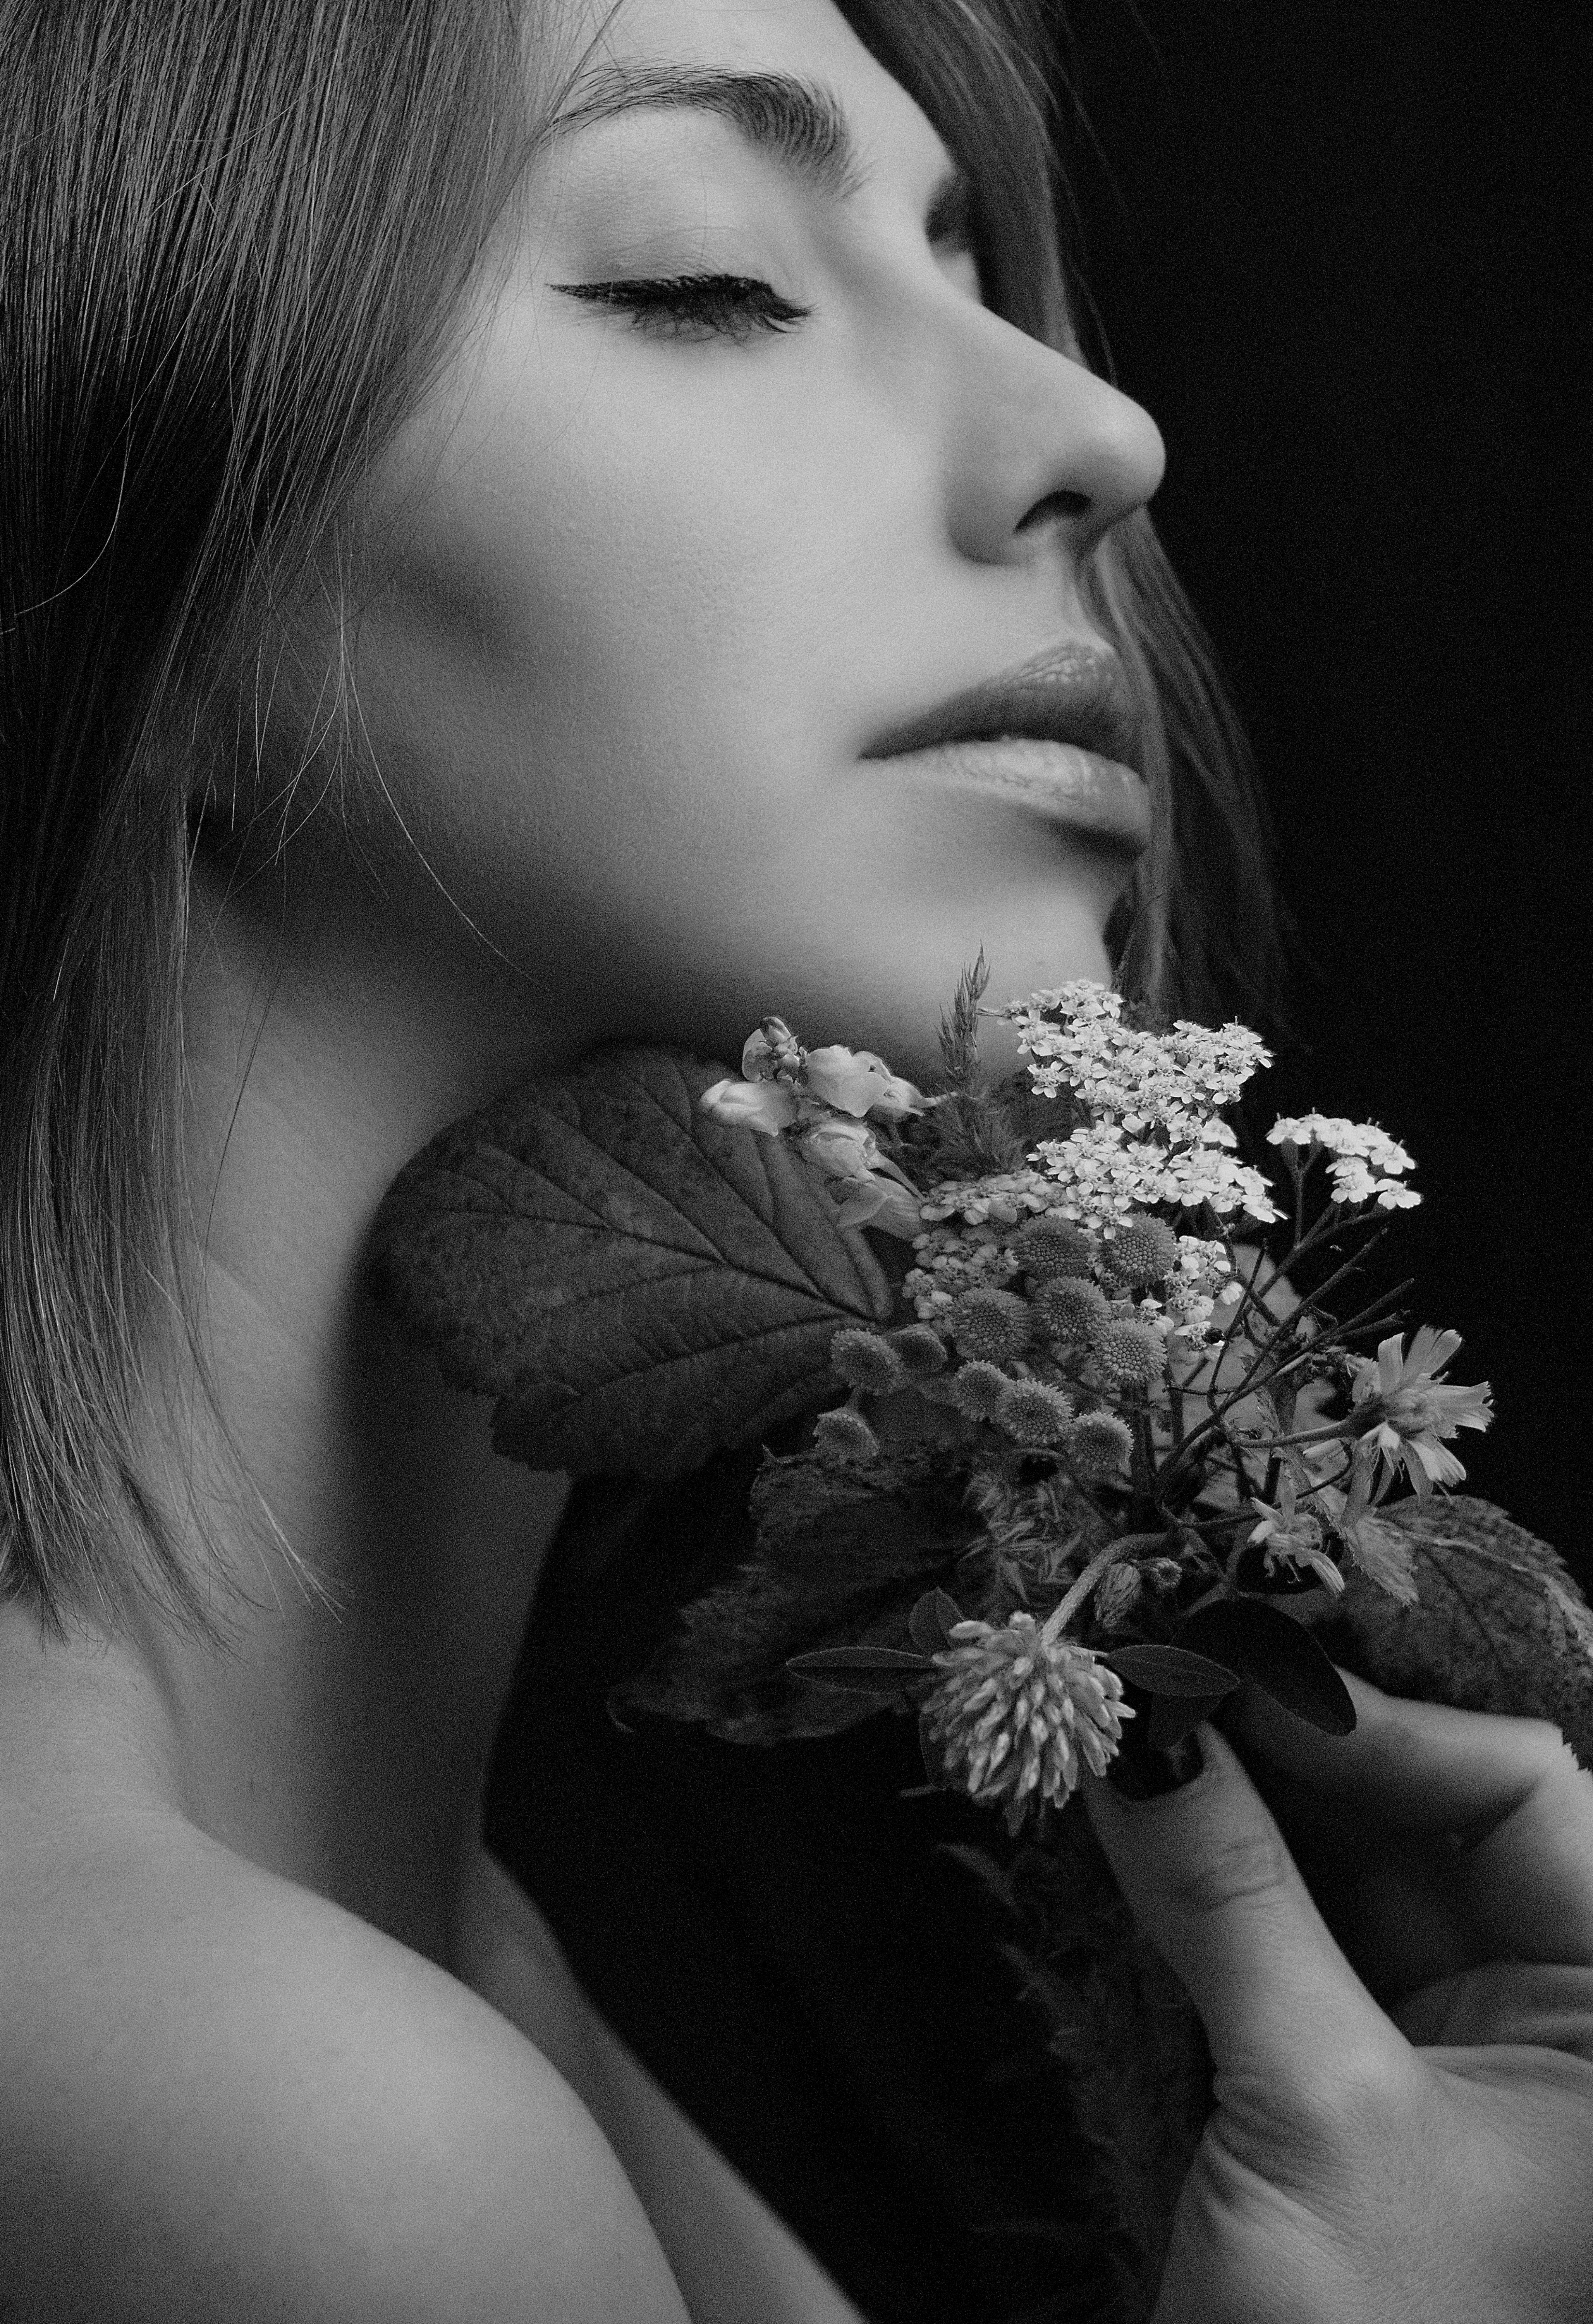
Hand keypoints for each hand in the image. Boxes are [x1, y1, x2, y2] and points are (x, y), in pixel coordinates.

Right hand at [1082, 1672, 1592, 2322]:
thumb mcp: (1316, 2114)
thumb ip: (1231, 1903)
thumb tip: (1148, 1731)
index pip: (1531, 1792)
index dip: (1384, 1720)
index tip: (1235, 1674)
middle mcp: (1566, 2024)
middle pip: (1437, 1814)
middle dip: (1296, 1739)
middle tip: (1162, 1666)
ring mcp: (1457, 2050)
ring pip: (1354, 1866)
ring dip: (1243, 1796)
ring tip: (1134, 1720)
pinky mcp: (1358, 2083)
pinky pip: (1296, 1935)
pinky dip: (1219, 1875)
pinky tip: (1141, 1810)